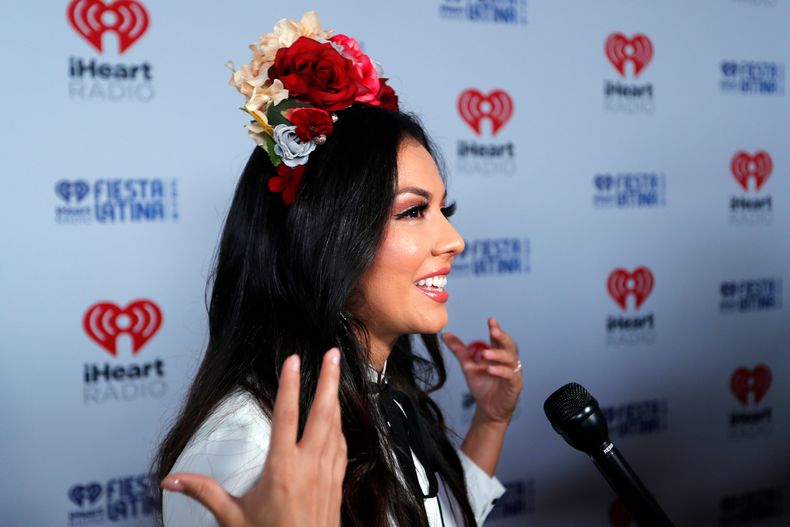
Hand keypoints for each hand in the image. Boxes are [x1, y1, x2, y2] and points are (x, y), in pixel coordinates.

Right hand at [161, 348, 346, 526]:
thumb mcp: (233, 518)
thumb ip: (204, 493)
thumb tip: (173, 481)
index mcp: (282, 470)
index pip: (287, 416)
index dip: (289, 385)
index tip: (292, 361)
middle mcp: (309, 467)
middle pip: (322, 413)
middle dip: (327, 380)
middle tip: (332, 355)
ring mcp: (327, 474)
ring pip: (336, 427)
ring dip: (336, 398)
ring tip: (336, 374)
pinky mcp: (336, 484)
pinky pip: (341, 446)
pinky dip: (340, 426)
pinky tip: (337, 419)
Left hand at [442, 318, 522, 424]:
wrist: (487, 409)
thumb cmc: (482, 387)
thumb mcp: (468, 366)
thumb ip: (459, 350)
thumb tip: (446, 335)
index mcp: (498, 354)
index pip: (498, 338)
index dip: (496, 328)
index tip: (490, 320)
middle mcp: (508, 361)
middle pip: (509, 345)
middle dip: (502, 337)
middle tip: (493, 331)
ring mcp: (513, 372)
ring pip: (511, 359)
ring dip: (498, 354)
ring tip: (486, 354)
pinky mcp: (514, 385)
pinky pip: (510, 375)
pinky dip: (501, 371)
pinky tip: (491, 369)